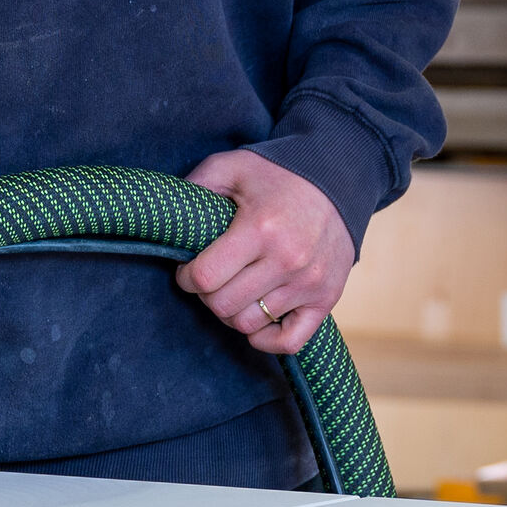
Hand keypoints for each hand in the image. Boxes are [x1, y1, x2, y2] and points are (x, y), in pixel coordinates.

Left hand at [174, 149, 354, 354]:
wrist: (338, 179)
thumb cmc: (277, 173)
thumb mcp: (231, 166)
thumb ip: (196, 186)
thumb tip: (168, 216)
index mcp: (260, 228)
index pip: (206, 277)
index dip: (186, 278)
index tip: (186, 268)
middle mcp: (288, 260)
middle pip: (224, 306)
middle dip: (204, 295)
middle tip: (208, 278)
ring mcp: (310, 283)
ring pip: (249, 324)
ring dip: (230, 312)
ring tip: (230, 290)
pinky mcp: (327, 298)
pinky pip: (291, 341)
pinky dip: (265, 339)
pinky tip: (253, 319)